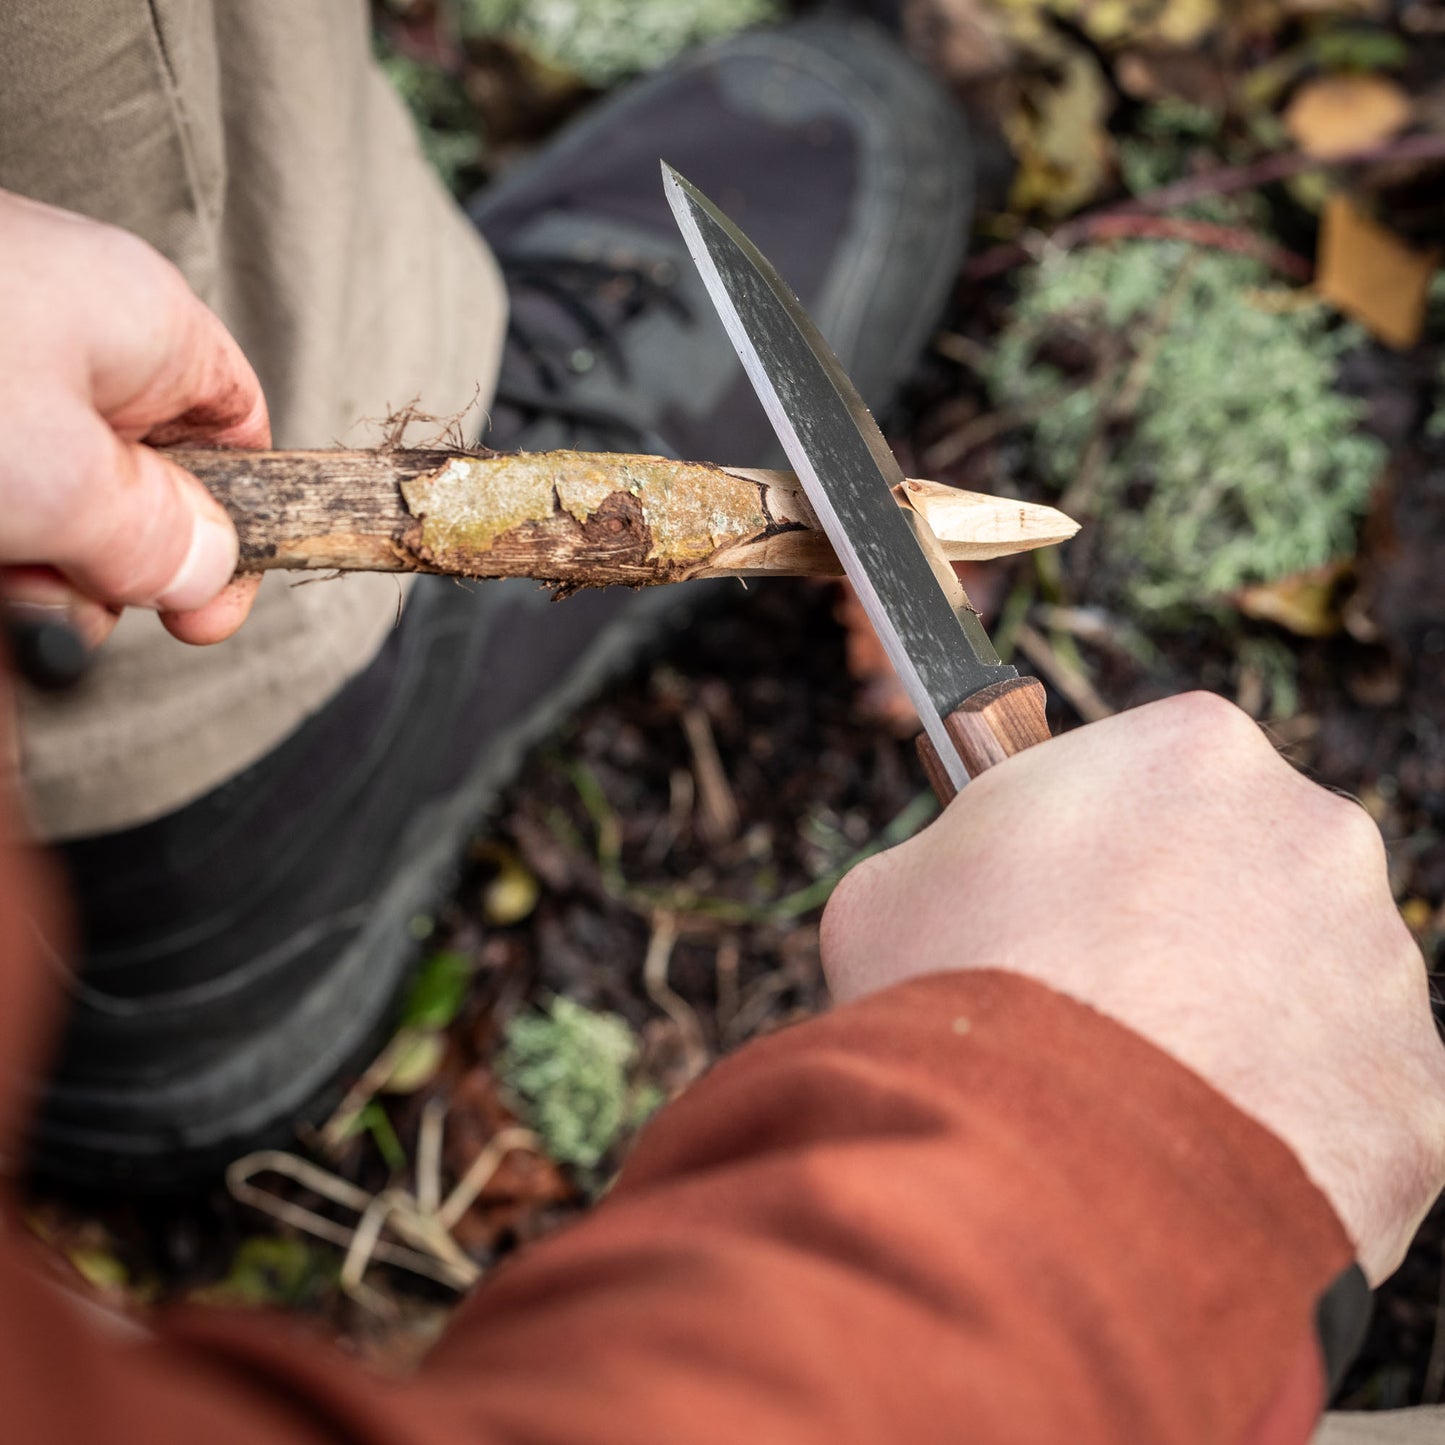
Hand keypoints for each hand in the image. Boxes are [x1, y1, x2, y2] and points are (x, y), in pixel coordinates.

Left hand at [0, 189, 268, 647]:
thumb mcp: (60, 480)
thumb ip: (159, 538)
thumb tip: (211, 572)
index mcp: (139, 325)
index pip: (238, 429)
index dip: (237, 526)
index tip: (206, 610)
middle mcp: (64, 341)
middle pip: (138, 485)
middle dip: (104, 567)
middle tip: (53, 595)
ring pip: (46, 504)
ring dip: (27, 568)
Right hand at [822, 691, 1444, 1283]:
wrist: (1027, 1169)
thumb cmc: (948, 998)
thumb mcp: (896, 885)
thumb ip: (964, 858)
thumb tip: (974, 888)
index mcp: (1192, 750)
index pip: (1164, 774)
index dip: (1108, 840)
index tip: (1071, 894)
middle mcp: (1315, 834)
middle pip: (1254, 870)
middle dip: (1191, 924)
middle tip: (1101, 998)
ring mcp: (1379, 969)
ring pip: (1311, 987)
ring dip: (1244, 1025)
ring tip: (1139, 1095)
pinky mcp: (1417, 1097)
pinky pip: (1348, 1103)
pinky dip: (1285, 1127)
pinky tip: (1195, 1157)